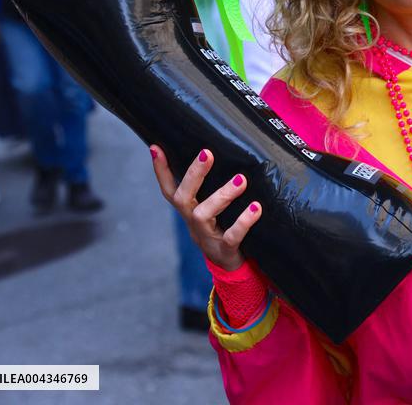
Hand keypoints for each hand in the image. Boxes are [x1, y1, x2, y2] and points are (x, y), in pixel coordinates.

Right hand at [151, 146, 261, 270]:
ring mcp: (206, 236)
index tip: (155, 147)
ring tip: (241, 180)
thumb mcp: (209, 205)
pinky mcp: (224, 249)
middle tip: (207, 153)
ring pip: (204, 214)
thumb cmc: (219, 225)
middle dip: (193, 175)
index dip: (160, 170)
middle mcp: (192, 220)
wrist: (229, 264)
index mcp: (188, 208)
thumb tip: (214, 150)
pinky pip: (231, 236)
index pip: (168, 188)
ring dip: (223, 195)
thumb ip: (208, 184)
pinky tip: (255, 207)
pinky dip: (243, 221)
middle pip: (182, 198)